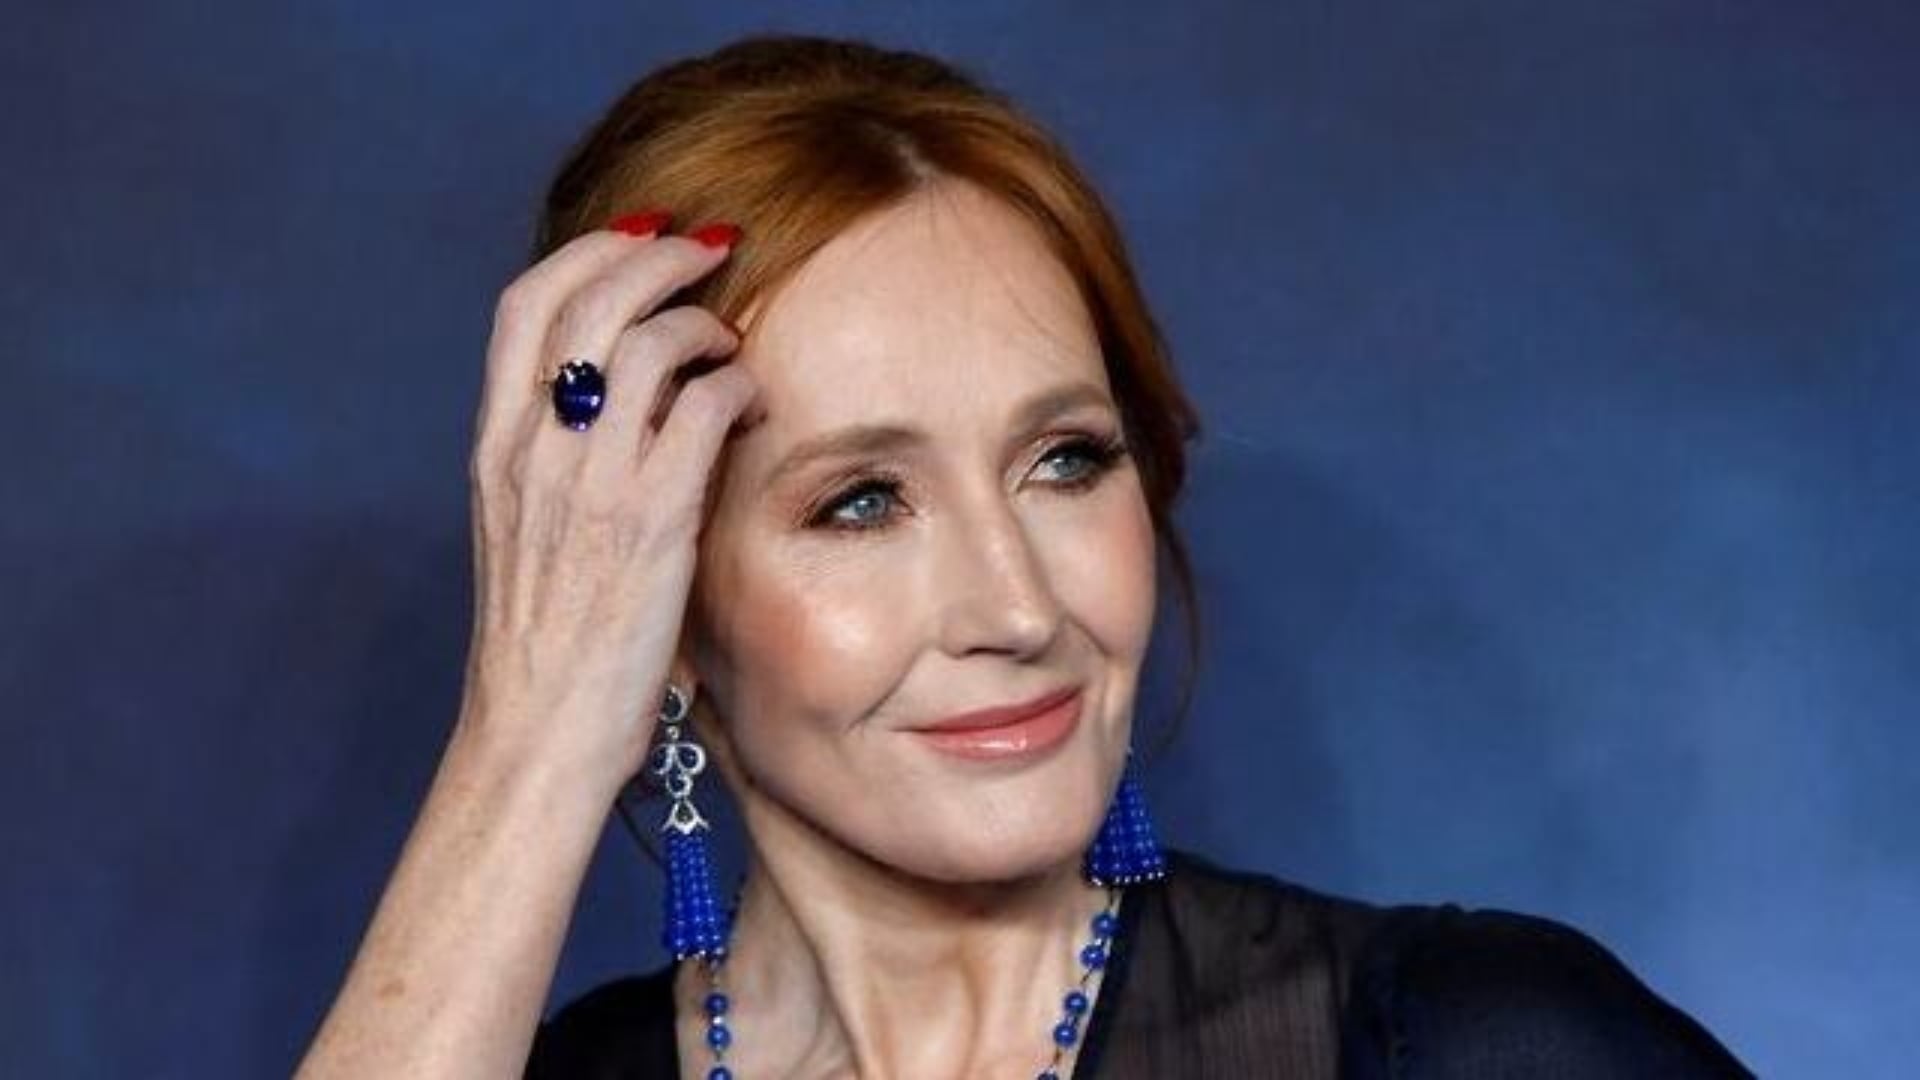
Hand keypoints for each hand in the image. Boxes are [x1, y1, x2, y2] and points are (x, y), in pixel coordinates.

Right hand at [455, 216, 759, 794]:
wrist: (535, 738)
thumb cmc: (541, 648)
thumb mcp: (524, 534)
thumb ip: (557, 462)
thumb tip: (620, 401)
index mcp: (494, 449)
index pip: (525, 305)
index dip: (588, 252)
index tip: (640, 238)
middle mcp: (534, 451)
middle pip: (592, 298)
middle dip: (660, 256)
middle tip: (711, 251)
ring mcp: (590, 483)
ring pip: (651, 341)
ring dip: (706, 323)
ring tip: (731, 343)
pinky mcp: (650, 521)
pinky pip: (703, 407)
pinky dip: (736, 386)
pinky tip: (749, 406)